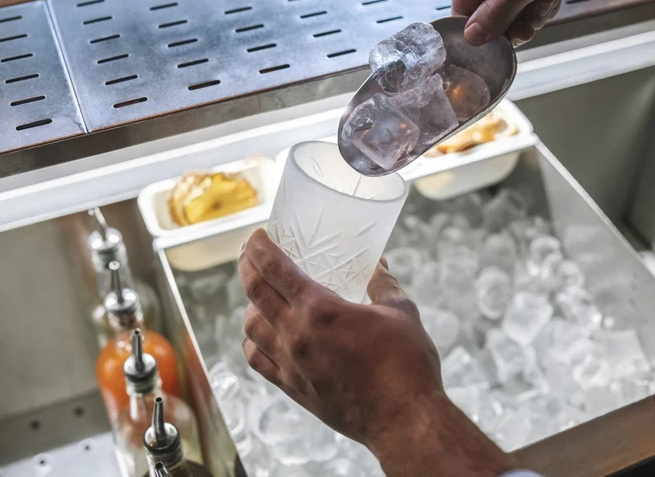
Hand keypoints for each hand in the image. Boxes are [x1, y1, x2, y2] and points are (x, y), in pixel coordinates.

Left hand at [239, 229, 515, 476]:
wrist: (403, 419)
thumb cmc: (406, 365)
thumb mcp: (401, 312)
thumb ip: (384, 285)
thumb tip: (378, 266)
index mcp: (320, 310)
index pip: (274, 270)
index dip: (260, 248)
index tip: (256, 236)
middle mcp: (296, 335)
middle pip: (255, 293)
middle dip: (248, 267)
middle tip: (250, 254)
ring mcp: (291, 365)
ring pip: (251, 328)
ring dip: (250, 305)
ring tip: (259, 295)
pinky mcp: (294, 388)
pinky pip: (258, 361)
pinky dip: (253, 342)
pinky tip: (261, 336)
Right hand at [453, 0, 613, 46]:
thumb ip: (496, 14)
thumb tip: (472, 37)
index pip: (463, 7)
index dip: (480, 30)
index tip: (499, 43)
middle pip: (490, 11)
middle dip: (513, 21)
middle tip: (529, 26)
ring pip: (513, 8)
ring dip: (531, 13)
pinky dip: (543, 2)